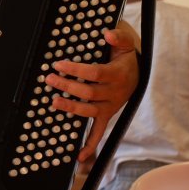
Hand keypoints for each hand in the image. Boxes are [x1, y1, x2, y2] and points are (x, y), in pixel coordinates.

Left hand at [45, 22, 138, 161]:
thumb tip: (107, 33)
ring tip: (53, 102)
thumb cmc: (125, 56)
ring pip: (90, 111)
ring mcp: (111, 106)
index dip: (76, 69)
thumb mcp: (125, 42)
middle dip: (68, 87)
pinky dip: (91, 144)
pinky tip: (79, 156)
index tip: (58, 64)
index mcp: (118, 75)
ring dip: (71, 109)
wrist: (139, 72)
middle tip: (49, 79)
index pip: (94, 73)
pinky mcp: (107, 114)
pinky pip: (100, 131)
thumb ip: (118, 36)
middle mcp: (115, 93)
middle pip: (89, 93)